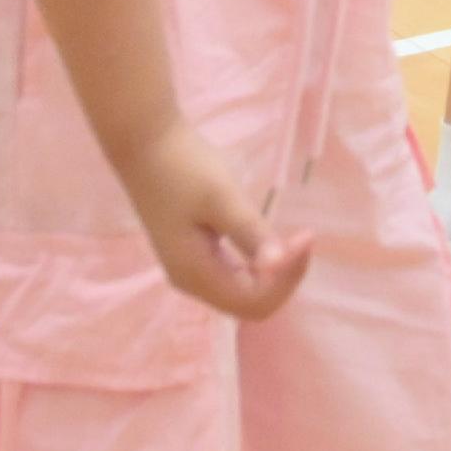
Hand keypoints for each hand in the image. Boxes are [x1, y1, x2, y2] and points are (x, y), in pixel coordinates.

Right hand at [114, 122, 310, 321]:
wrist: (146, 146)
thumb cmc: (184, 169)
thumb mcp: (223, 198)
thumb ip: (250, 233)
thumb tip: (278, 265)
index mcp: (194, 274)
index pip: (252, 302)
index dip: (286, 277)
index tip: (304, 236)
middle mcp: (191, 281)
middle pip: (249, 304)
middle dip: (284, 278)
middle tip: (303, 238)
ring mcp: (191, 270)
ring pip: (244, 292)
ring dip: (275, 273)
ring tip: (294, 238)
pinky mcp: (195, 255)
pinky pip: (236, 276)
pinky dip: (261, 265)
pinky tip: (272, 240)